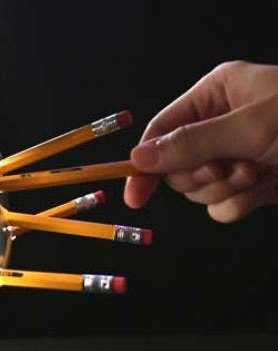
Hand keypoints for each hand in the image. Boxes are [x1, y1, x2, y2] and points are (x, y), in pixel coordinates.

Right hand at [124, 61, 277, 222]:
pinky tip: (265, 190)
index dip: (146, 162)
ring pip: (199, 189)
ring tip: (257, 176)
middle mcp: (221, 124)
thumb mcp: (250, 128)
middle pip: (177, 165)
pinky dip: (240, 204)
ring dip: (225, 190)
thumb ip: (191, 143)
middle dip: (201, 175)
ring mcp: (236, 155)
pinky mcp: (253, 182)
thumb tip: (140, 157)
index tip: (135, 195)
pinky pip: (224, 204)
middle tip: (228, 170)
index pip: (163, 130)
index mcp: (216, 96)